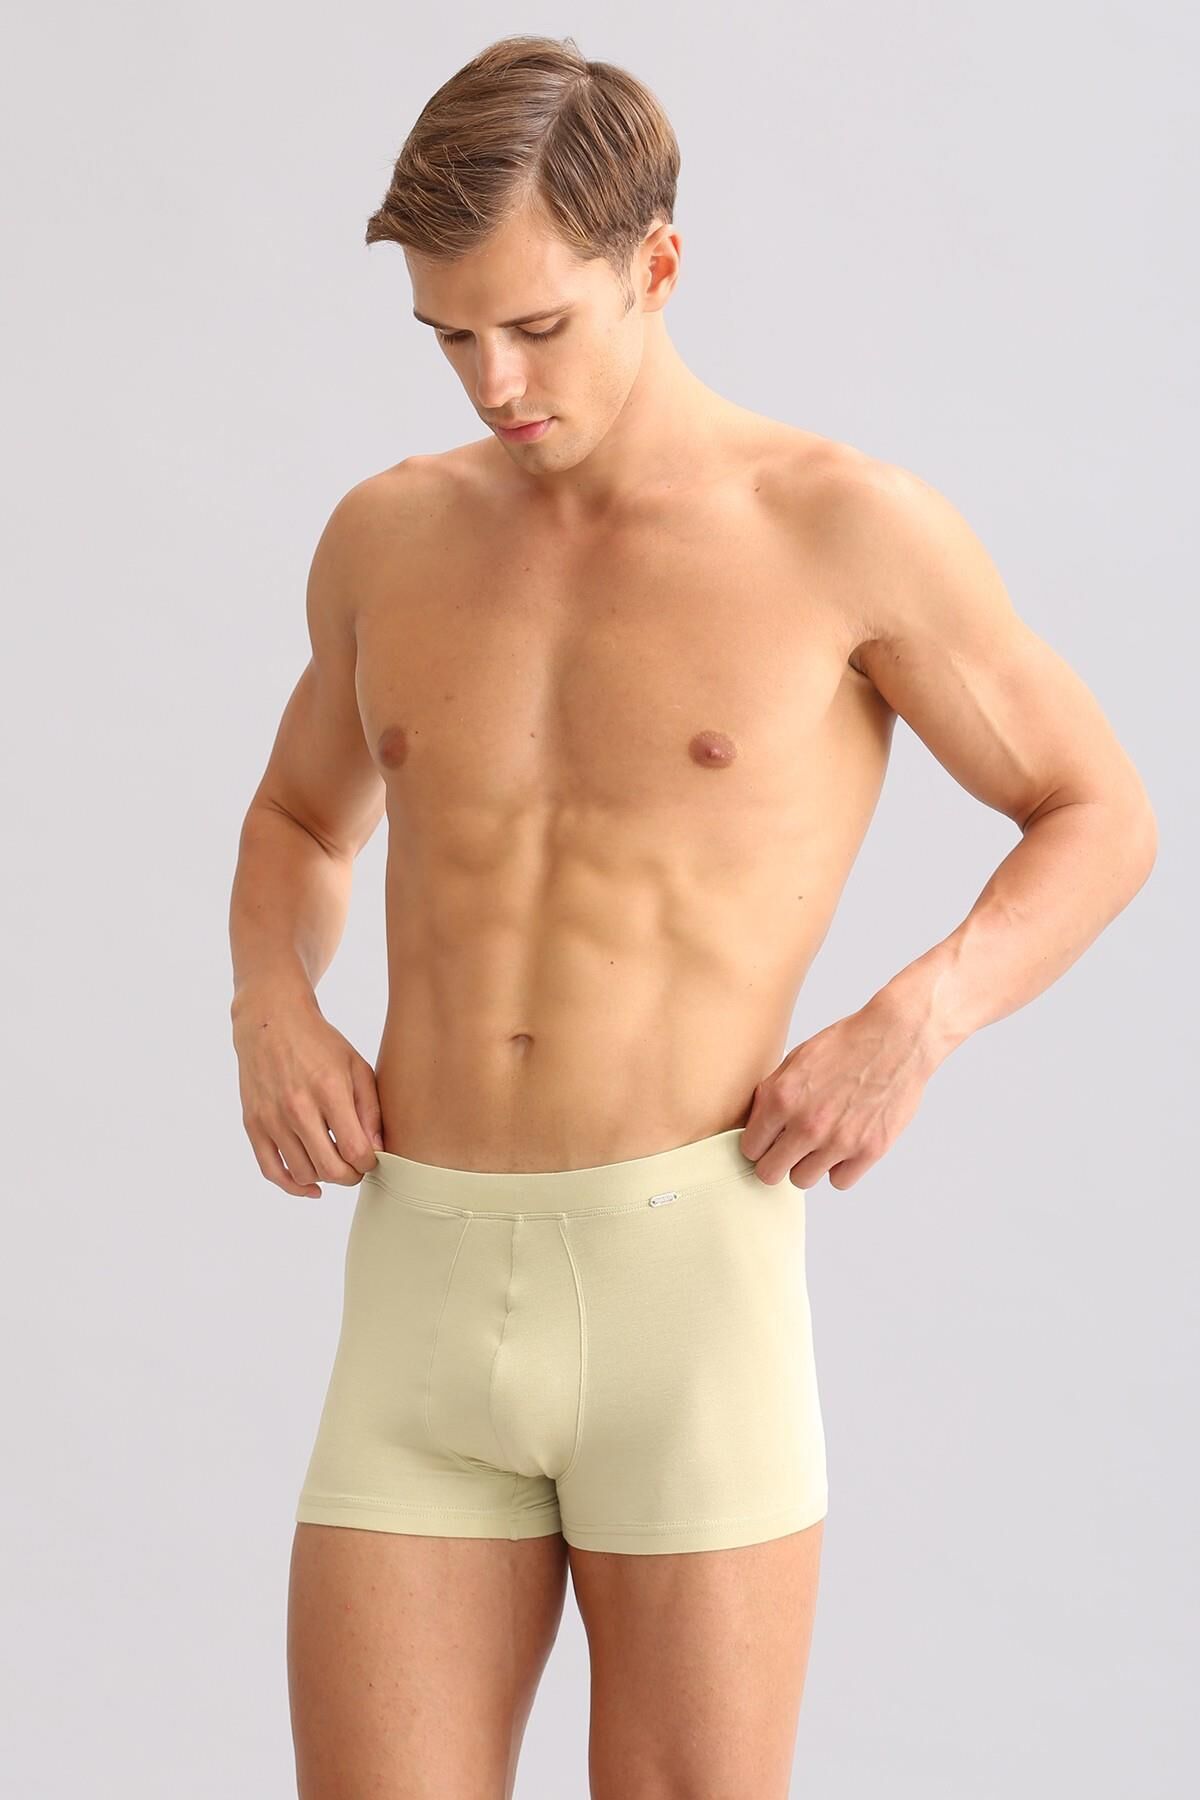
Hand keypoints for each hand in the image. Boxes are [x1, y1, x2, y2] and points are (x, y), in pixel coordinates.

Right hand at [232, 988, 383, 1195]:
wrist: (271, 1022)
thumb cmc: (320, 1044)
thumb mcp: (356, 1066)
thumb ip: (370, 1110)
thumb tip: (377, 1151)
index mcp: (329, 1090)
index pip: (355, 1150)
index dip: (369, 1163)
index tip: (372, 1158)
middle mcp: (297, 1107)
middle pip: (330, 1169)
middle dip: (350, 1177)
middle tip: (356, 1168)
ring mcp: (271, 1118)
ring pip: (303, 1173)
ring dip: (324, 1178)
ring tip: (334, 1163)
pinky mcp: (253, 1124)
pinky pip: (271, 1170)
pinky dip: (292, 1186)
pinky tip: (311, 1185)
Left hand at [739, 997, 934, 1189]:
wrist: (897, 1038)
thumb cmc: (847, 1044)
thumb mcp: (797, 1058)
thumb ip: (772, 1093)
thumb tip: (756, 1125)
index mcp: (782, 1098)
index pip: (750, 1148)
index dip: (758, 1144)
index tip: (768, 1140)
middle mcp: (807, 1124)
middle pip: (770, 1173)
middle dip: (776, 1161)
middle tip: (788, 1149)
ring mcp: (839, 1141)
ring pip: (802, 1180)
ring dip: (808, 1165)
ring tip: (820, 1143)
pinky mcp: (869, 1150)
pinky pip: (839, 1181)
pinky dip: (840, 1168)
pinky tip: (844, 1146)